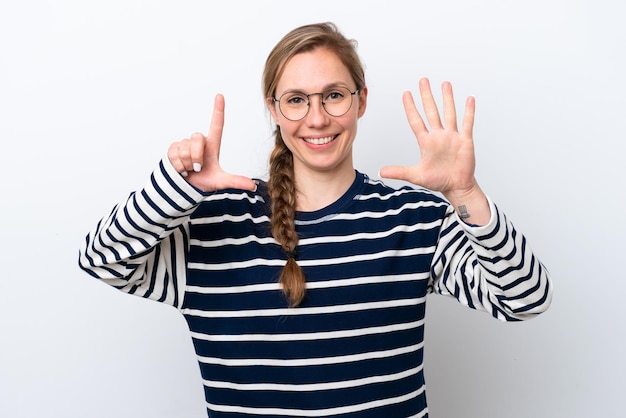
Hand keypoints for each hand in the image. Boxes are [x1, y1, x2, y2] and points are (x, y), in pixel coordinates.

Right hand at [167, 94, 256, 192]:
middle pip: (197, 139)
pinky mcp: (173, 148)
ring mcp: (185, 144)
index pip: (216, 124)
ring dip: (187, 164)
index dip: (218, 110)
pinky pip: (175, 154)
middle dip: (197, 157)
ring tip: (189, 169)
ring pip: (185, 150)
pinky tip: (180, 169)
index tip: (220, 95)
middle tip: (198, 168)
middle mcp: (199, 141)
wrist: (186, 188)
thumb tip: (253, 186)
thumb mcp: (220, 181)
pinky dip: (178, 166)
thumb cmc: (204, 181)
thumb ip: (236, 182)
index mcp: (212, 145)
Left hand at [380, 78, 477, 196]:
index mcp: (426, 142)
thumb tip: (381, 172)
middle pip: (431, 111)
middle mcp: (438, 136)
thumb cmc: (438, 180)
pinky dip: (469, 112)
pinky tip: (469, 99)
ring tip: (445, 84)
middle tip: (423, 80)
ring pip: (449, 113)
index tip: (406, 93)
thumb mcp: (416, 176)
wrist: (456, 187)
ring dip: (447, 99)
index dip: (410, 107)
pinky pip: (467, 123)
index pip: (416, 120)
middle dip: (427, 96)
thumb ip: (399, 172)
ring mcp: (452, 136)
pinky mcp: (465, 141)